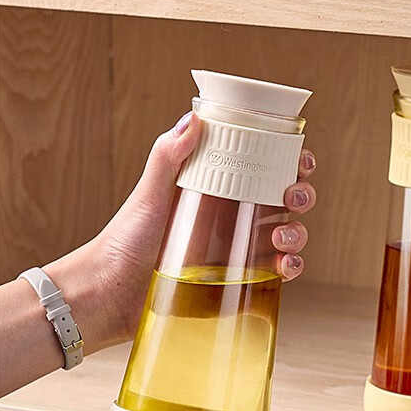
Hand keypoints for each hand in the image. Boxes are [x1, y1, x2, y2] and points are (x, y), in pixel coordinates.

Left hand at [91, 111, 315, 346]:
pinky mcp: (238, 285)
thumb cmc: (122, 241)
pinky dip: (291, 269)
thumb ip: (168, 156)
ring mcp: (237, 251)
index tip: (300, 161)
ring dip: (298, 234)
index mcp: (218, 190)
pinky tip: (286, 267)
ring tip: (282, 239)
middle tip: (293, 198)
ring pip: (287, 236)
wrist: (109, 294)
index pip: (264, 167)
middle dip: (302, 196)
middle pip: (285, 201)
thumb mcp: (149, 194)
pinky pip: (276, 274)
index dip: (290, 162)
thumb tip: (194, 117)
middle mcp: (232, 218)